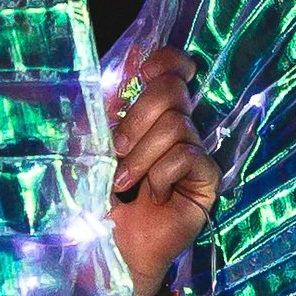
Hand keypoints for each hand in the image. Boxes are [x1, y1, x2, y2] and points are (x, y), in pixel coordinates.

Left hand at [106, 46, 217, 295]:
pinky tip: (152, 195)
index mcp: (148, 113)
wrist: (102, 244)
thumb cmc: (90, 195)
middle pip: (174, 91)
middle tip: (117, 150)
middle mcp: (175, 129)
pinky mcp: (206, 183)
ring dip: (143, 155)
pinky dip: (163, 173)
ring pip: (179, 126)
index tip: (142, 76)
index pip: (173, 69)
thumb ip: (110, 98)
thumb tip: (133, 51)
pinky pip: (190, 157)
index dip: (166, 62)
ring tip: (125, 183)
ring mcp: (193, 155)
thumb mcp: (89, 138)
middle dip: (138, 118)